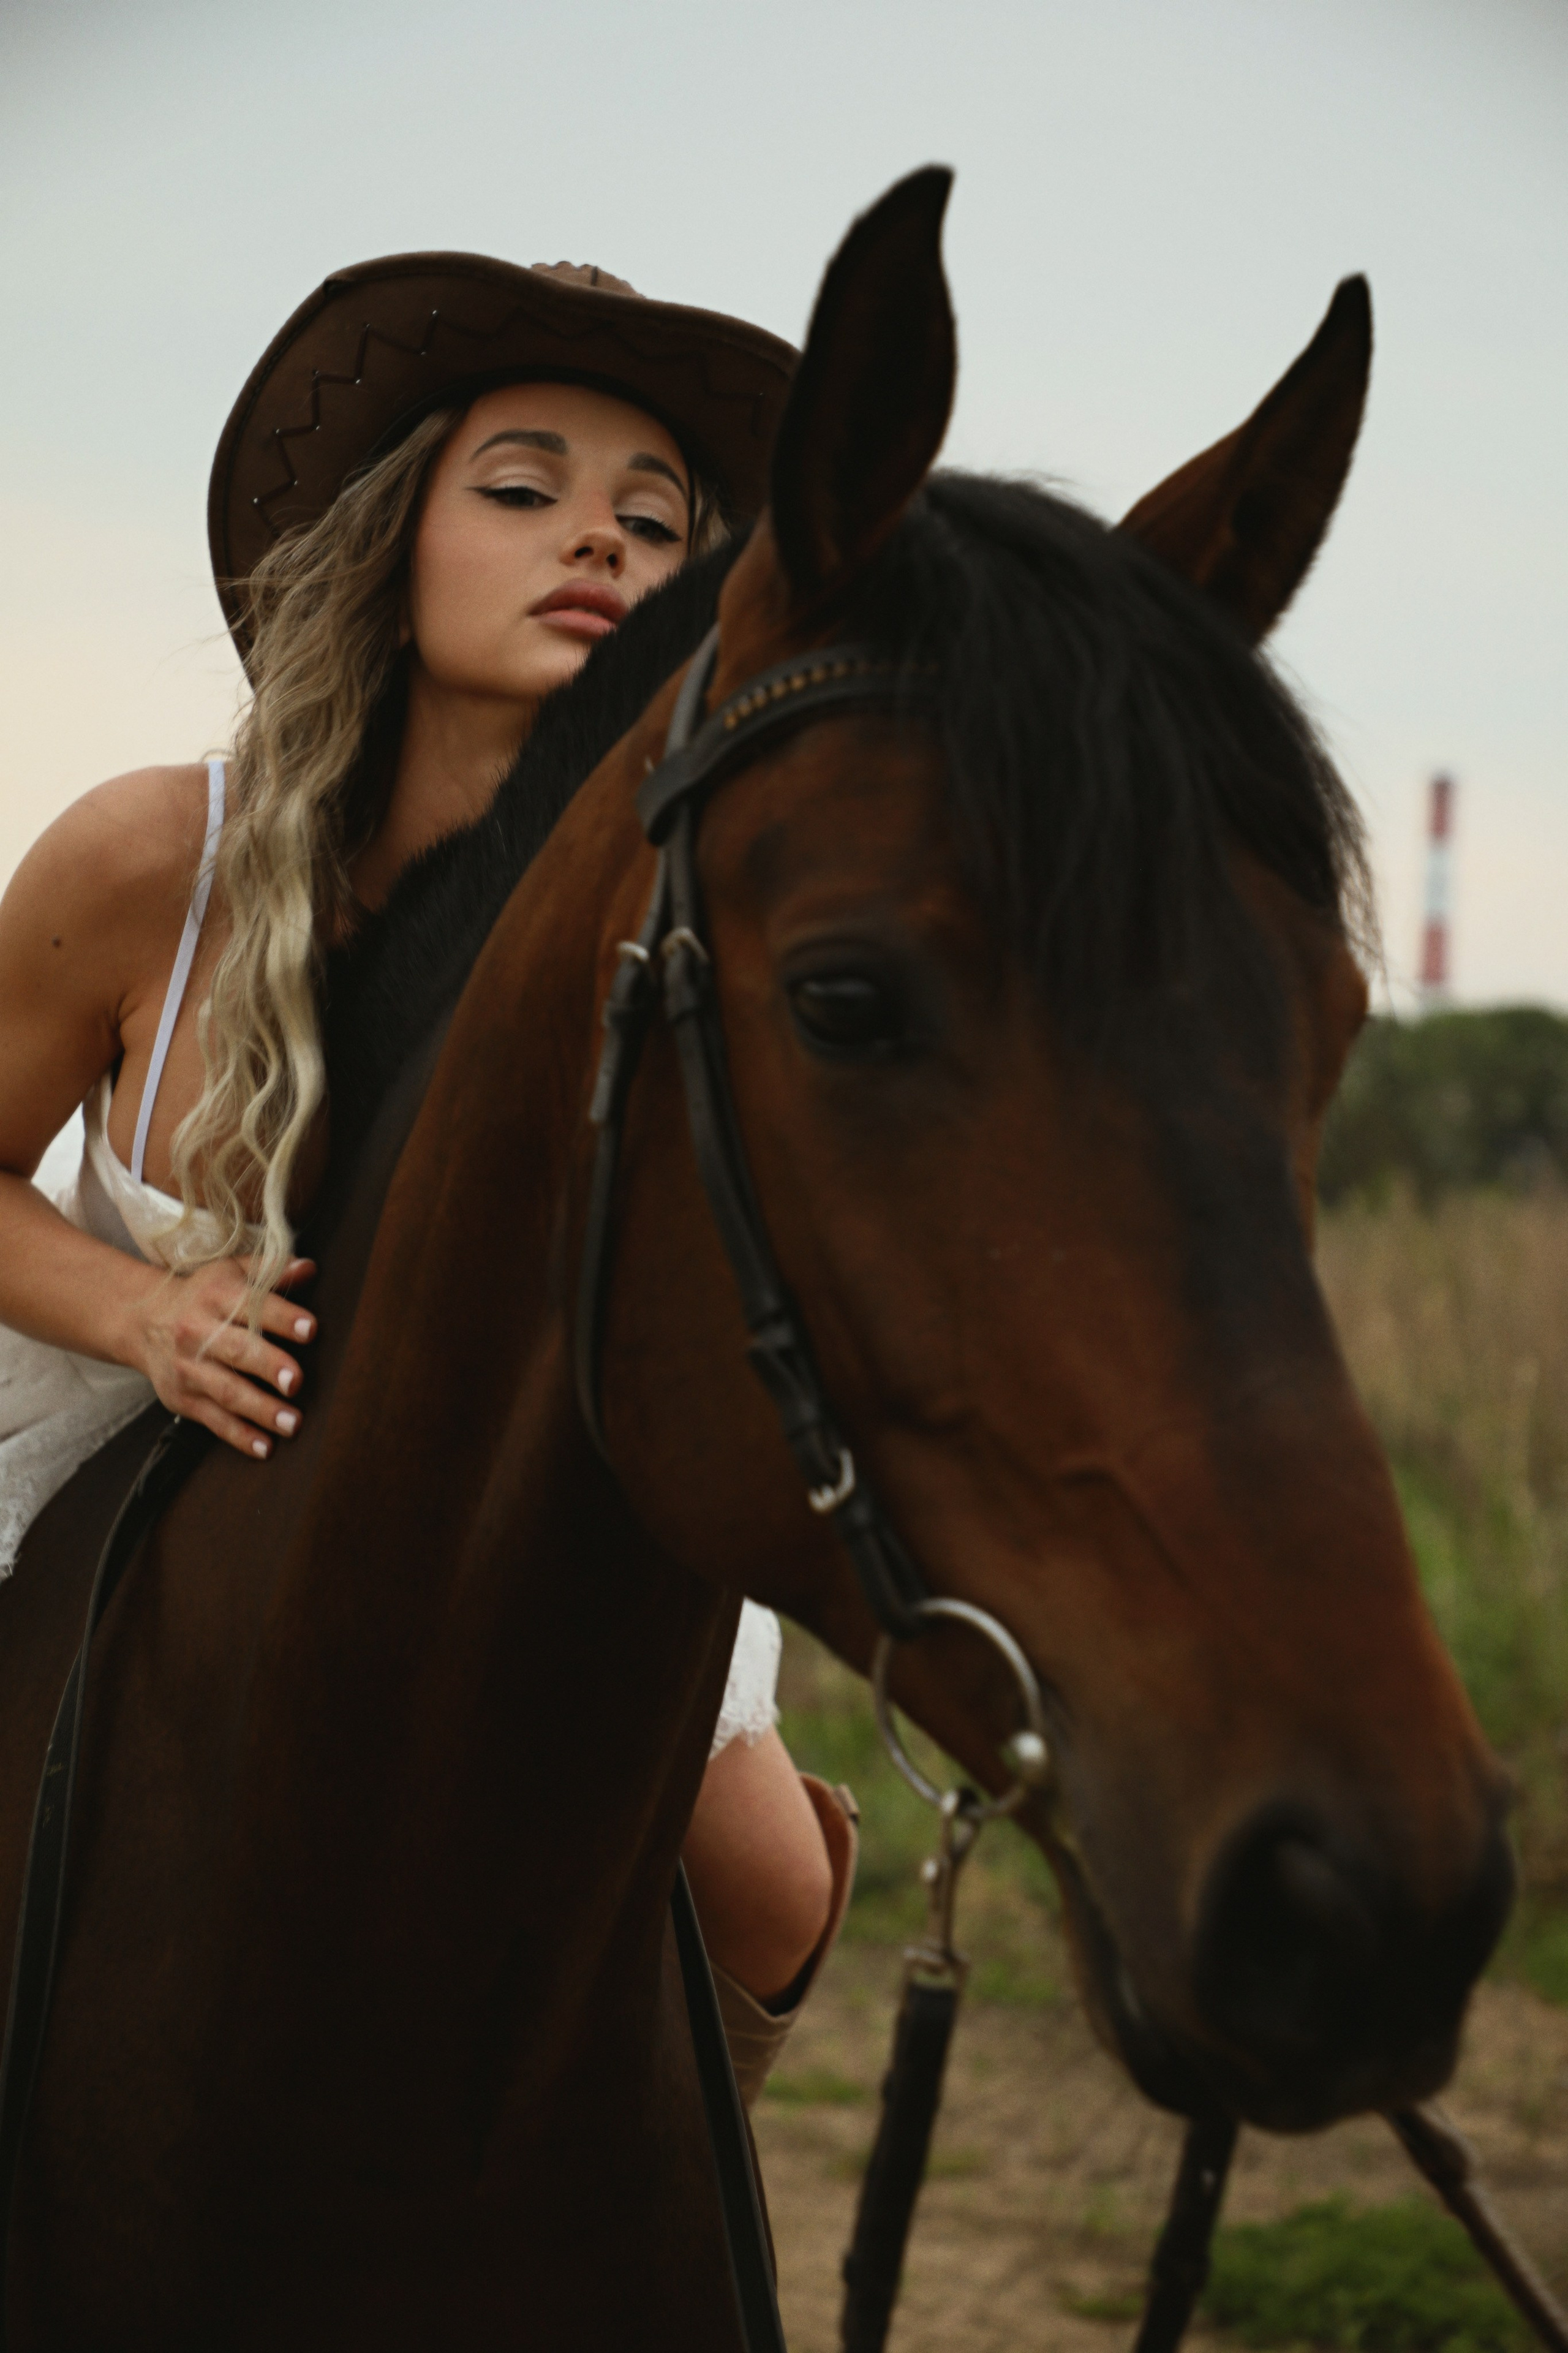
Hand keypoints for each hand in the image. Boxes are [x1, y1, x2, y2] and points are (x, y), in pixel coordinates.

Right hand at [128, 1256, 317, 1457]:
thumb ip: (271, 1270)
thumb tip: (310, 1268)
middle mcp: (199, 1332)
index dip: (283, 1318)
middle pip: (237, 1350)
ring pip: (227, 1391)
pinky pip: (214, 1420)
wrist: (142, 1321)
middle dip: (268, 1366)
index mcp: (216, 1296)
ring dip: (260, 1409)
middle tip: (297, 1382)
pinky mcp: (182, 1398)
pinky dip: (240, 1436)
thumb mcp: (230, 1272)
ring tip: (292, 1423)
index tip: (311, 1330)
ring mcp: (189, 1369)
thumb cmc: (203, 1295)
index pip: (253, 1305)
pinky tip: (265, 1448)